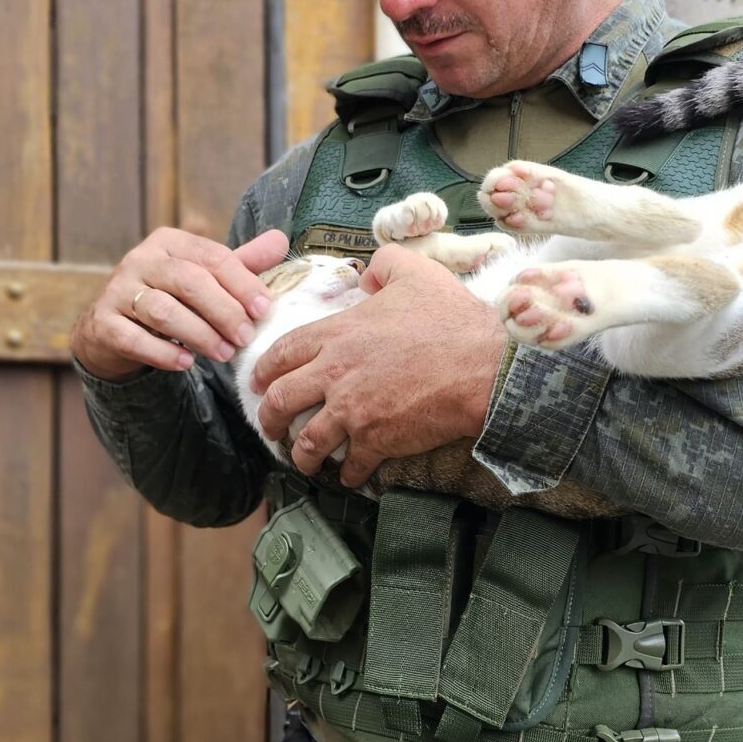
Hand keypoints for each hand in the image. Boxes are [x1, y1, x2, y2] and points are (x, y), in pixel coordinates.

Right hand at [70, 226, 288, 381]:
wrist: (113, 328)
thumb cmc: (169, 298)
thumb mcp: (204, 277)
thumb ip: (241, 263)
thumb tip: (281, 241)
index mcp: (169, 242)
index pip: (212, 256)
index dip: (242, 283)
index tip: (264, 310)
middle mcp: (140, 260)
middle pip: (188, 281)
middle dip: (223, 311)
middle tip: (246, 337)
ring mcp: (118, 291)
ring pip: (162, 309)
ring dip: (199, 334)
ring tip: (225, 354)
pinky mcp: (104, 323)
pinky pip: (134, 338)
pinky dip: (163, 352)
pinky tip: (187, 363)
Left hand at [250, 245, 506, 487]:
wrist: (484, 367)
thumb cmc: (451, 319)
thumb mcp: (415, 272)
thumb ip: (383, 264)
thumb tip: (366, 274)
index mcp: (337, 333)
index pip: (282, 353)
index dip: (264, 370)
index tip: (258, 382)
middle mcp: (334, 373)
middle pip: (280, 401)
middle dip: (268, 419)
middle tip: (270, 428)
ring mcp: (352, 411)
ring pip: (306, 442)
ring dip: (301, 456)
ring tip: (304, 462)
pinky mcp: (376, 440)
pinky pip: (350, 466)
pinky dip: (346, 475)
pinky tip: (349, 477)